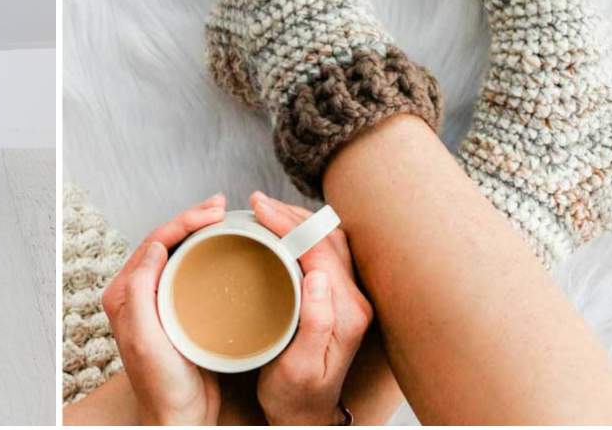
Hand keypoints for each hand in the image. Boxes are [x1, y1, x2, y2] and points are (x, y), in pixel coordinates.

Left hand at [101, 194, 225, 424]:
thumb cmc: (163, 386)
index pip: (153, 243)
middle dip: (193, 218)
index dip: (183, 221)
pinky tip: (225, 247)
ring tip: (224, 216)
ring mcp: (159, 300)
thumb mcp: (146, 338)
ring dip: (200, 231)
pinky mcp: (178, 310)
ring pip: (180, 252)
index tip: (212, 212)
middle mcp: (138, 293)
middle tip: (221, 206)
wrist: (181, 417)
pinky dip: (208, 252)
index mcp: (124, 294)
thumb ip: (141, 291)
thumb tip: (155, 248)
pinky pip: (192, 271)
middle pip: (166, 242)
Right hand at [252, 192, 372, 425]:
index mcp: (347, 314)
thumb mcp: (298, 367)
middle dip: (292, 214)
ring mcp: (350, 297)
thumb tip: (316, 275)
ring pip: (330, 239)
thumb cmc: (295, 396)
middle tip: (256, 202)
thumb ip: (315, 322)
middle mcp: (355, 301)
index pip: (320, 250)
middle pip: (328, 237)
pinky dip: (303, 232)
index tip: (258, 208)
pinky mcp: (340, 297)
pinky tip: (282, 229)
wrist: (306, 415)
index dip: (289, 223)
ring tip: (266, 209)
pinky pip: (326, 251)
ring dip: (299, 219)